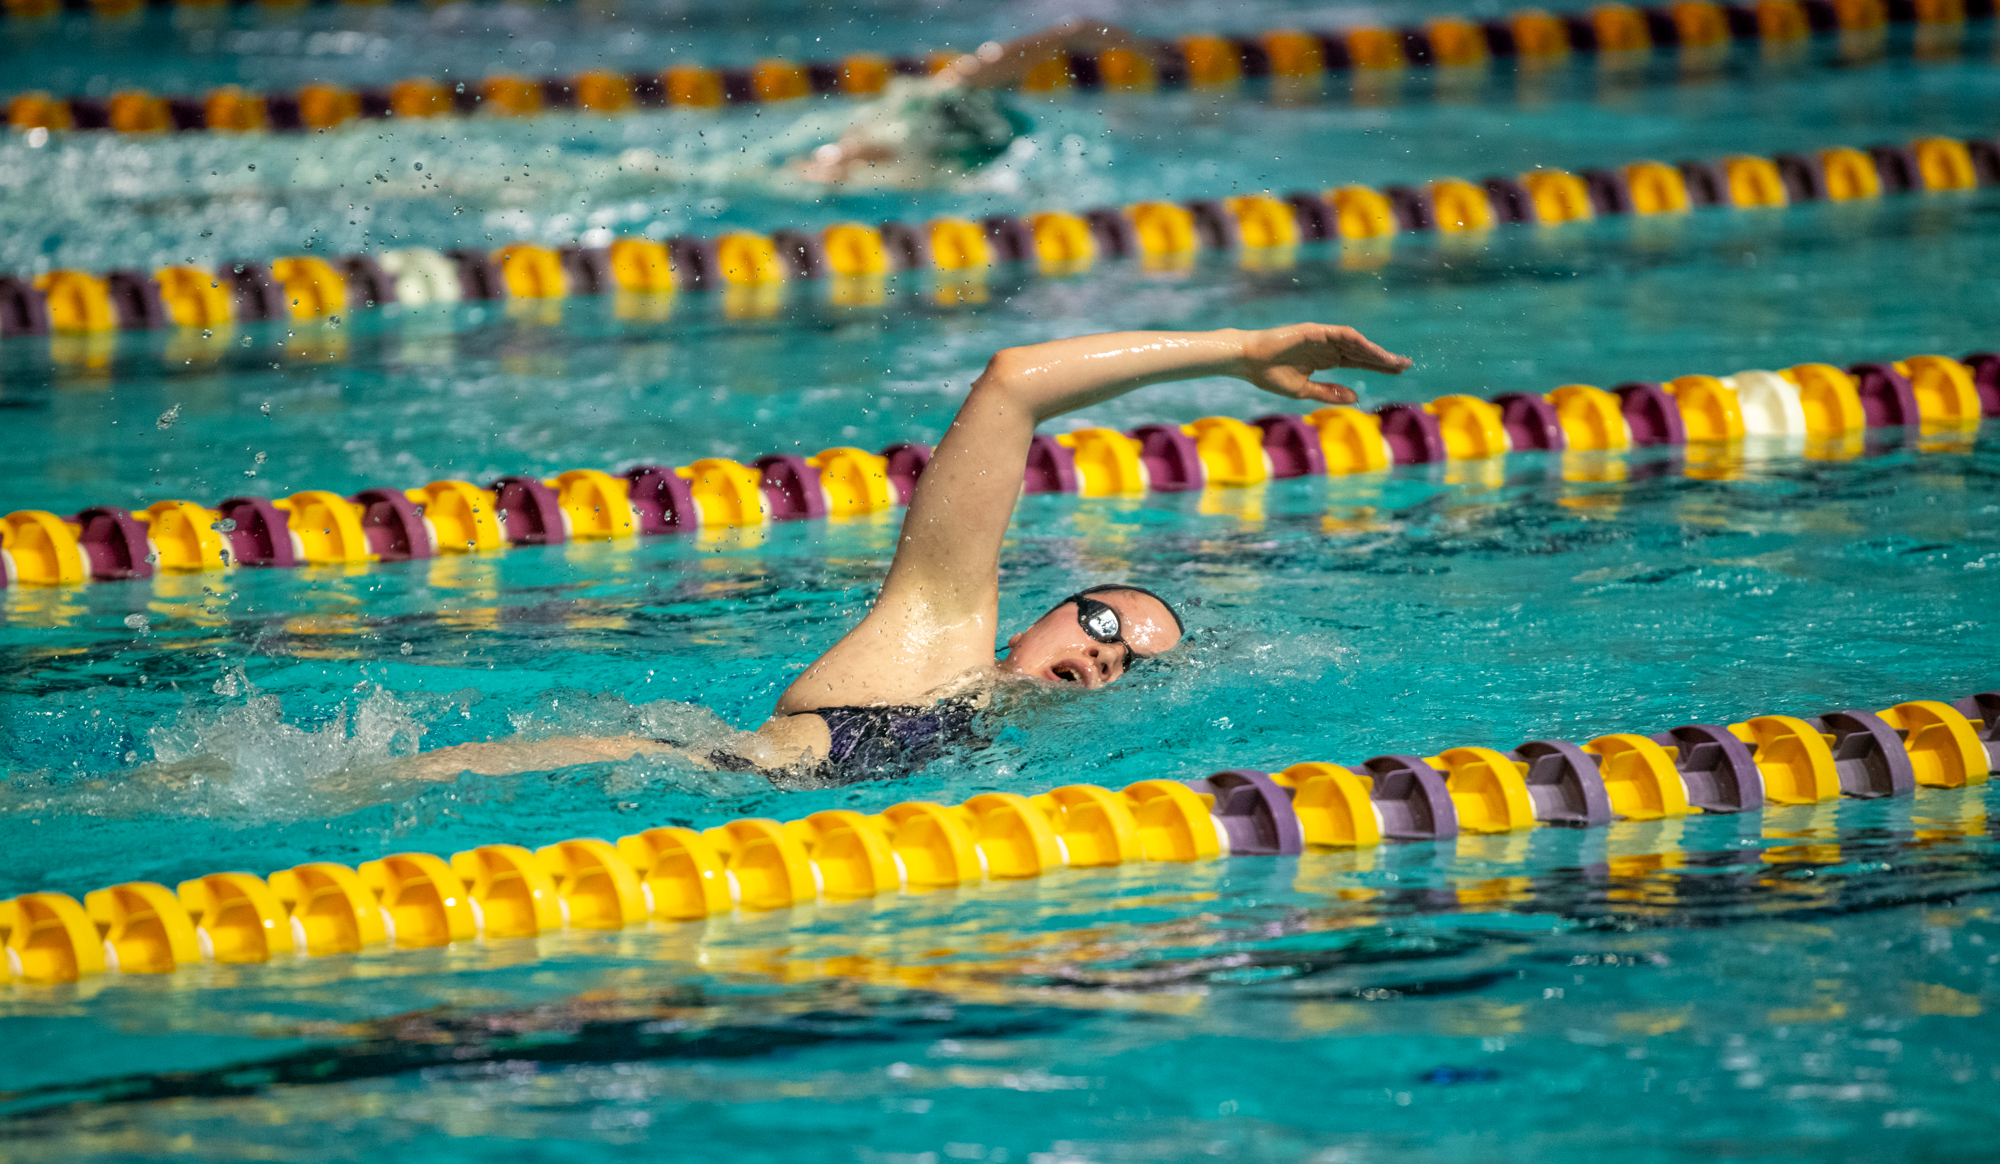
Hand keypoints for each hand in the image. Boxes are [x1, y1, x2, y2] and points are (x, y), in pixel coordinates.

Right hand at [1236, 324, 1411, 404]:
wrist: (1247, 361)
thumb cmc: (1270, 375)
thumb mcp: (1304, 390)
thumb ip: (1329, 393)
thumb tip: (1356, 397)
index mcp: (1325, 360)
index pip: (1358, 362)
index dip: (1378, 366)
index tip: (1398, 372)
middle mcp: (1327, 347)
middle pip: (1362, 352)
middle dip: (1384, 359)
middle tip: (1406, 365)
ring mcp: (1322, 338)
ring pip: (1356, 343)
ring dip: (1375, 351)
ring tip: (1394, 360)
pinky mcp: (1314, 332)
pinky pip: (1340, 334)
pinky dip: (1357, 340)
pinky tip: (1371, 348)